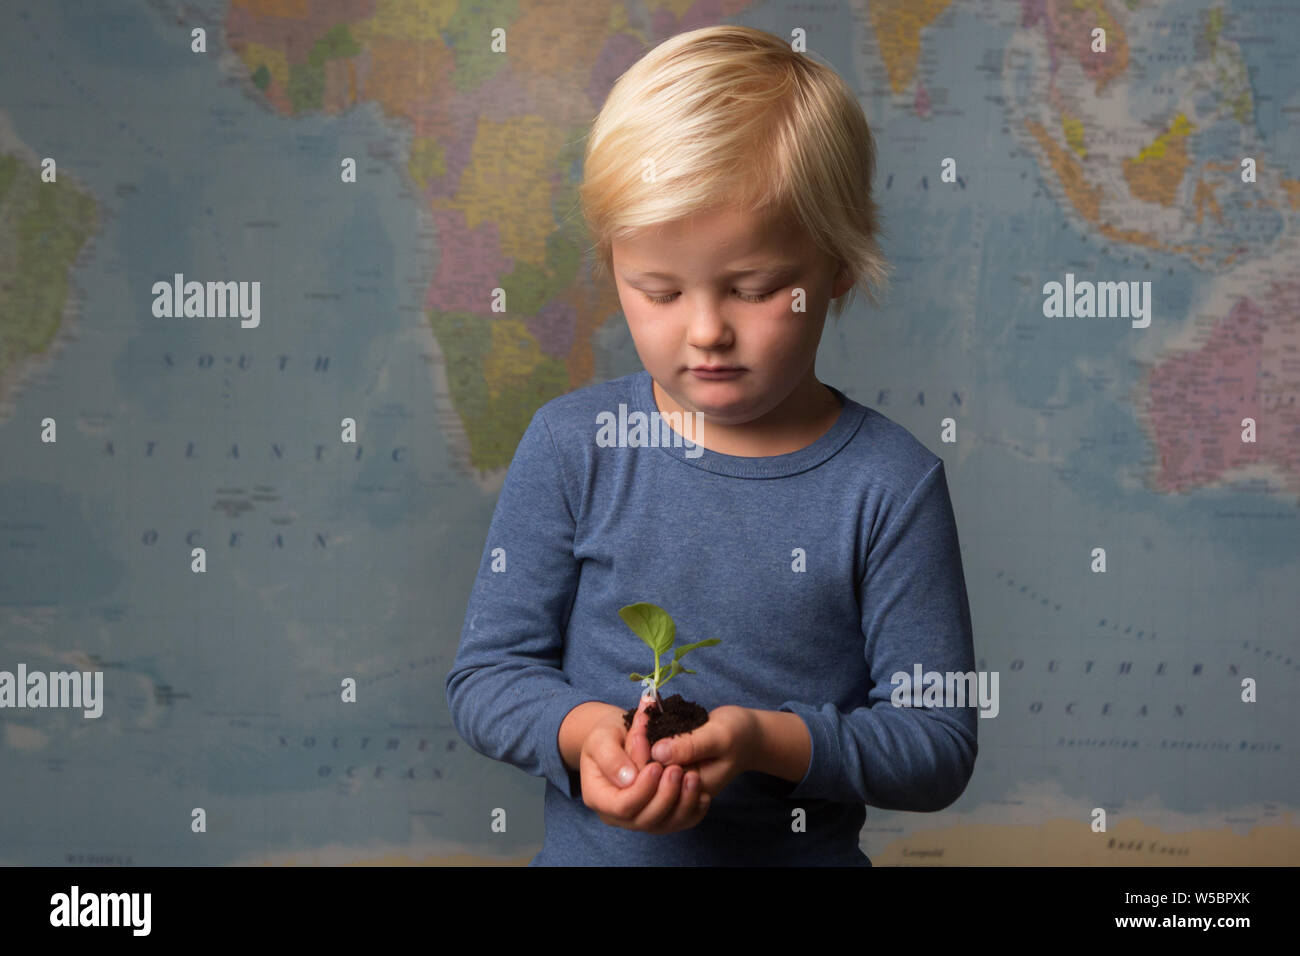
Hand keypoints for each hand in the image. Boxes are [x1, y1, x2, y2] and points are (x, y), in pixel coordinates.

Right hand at [577, 695, 710, 834]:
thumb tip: (629, 779)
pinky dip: (693, 810)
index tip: (656, 766)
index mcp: (598, 796)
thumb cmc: (608, 735)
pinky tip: (702, 793)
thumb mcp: (602, 738)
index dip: (642, 790)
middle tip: (677, 769)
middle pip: (644, 820)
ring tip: (693, 777)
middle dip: (665, 796)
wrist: (618, 737)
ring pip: (664, 825)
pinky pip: (678, 822)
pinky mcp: (658, 816)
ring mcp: (638, 818)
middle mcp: (617, 815)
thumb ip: (611, 757)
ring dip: (682, 804)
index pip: (622, 806)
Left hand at [645, 704, 758, 800]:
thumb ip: (691, 746)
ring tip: (643, 709)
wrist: (750, 734)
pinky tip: (647, 711)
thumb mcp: (719, 737)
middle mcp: (679, 787)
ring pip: (646, 761)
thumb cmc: (740, 734)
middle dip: (638, 742)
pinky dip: (647, 732)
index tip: (640, 724)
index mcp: (691, 790)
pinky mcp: (672, 761)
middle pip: (646, 772)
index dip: (643, 753)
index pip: (657, 778)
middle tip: (640, 714)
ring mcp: (675, 775)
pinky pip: (652, 751)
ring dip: (640, 735)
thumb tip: (657, 753)